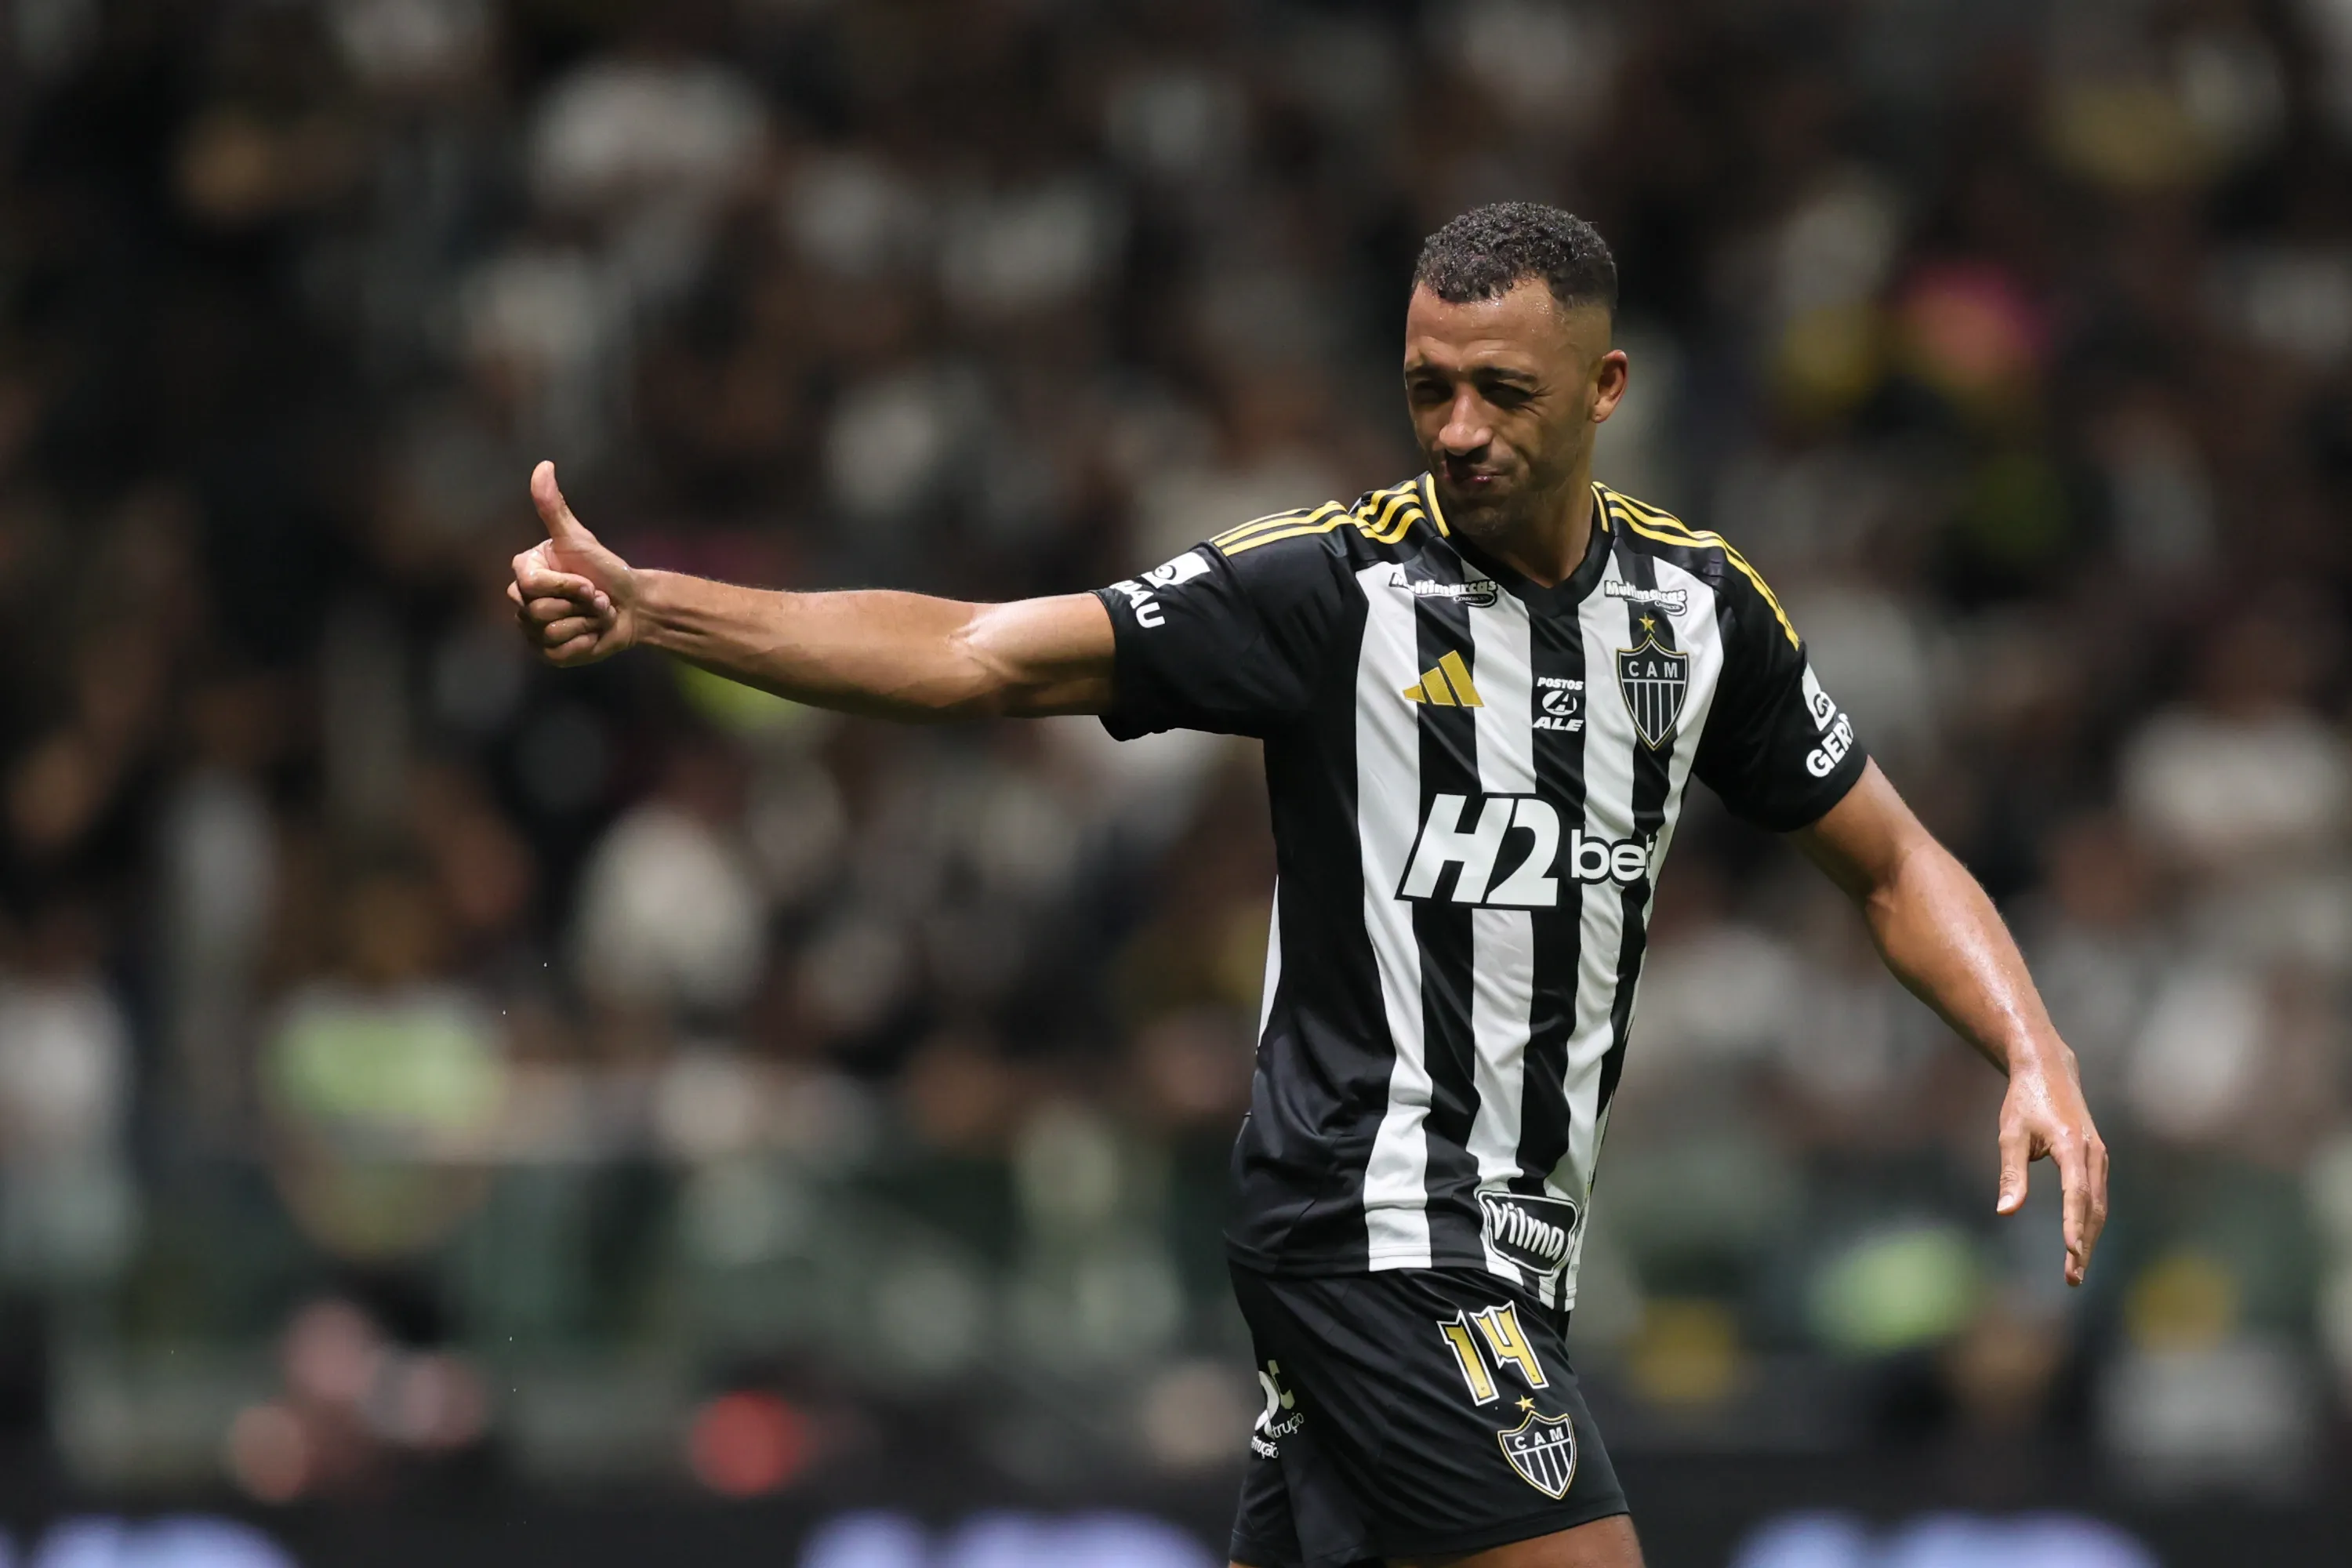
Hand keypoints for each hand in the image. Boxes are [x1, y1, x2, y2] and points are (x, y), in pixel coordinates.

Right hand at [508, 461, 638, 665]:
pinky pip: (557, 654)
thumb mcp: (579, 538)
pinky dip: (584, 644)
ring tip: (596, 614)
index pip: (530, 586)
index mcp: (525, 570)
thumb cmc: (607, 569)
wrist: (633, 605)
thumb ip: (554, 506)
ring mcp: (532, 629)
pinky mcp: (548, 653)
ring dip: (584, 624)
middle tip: (596, 598)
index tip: (590, 582)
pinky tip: (593, 634)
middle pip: (536, 612)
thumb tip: (543, 465)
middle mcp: (522, 601)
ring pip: (547, 634)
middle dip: (578, 606)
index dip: (566, 587)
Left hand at [1995, 1049, 2108, 1286]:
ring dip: (2090, 1238)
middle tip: (2072, 1277)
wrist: (2048, 1070)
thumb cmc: (2023, 1102)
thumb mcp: (2010, 1134)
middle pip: (2093, 1207)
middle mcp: (2093, 1153)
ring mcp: (2099, 1156)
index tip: (2070, 1253)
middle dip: (2084, 1244)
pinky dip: (2091, 1221)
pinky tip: (2081, 1241)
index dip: (2074, 1225)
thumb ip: (2011, 1173)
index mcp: (2071, 1145)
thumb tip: (2007, 1211)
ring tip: (2076, 1269)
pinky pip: (2097, 1196)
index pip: (2075, 1194)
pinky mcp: (2097, 1158)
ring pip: (2098, 1205)